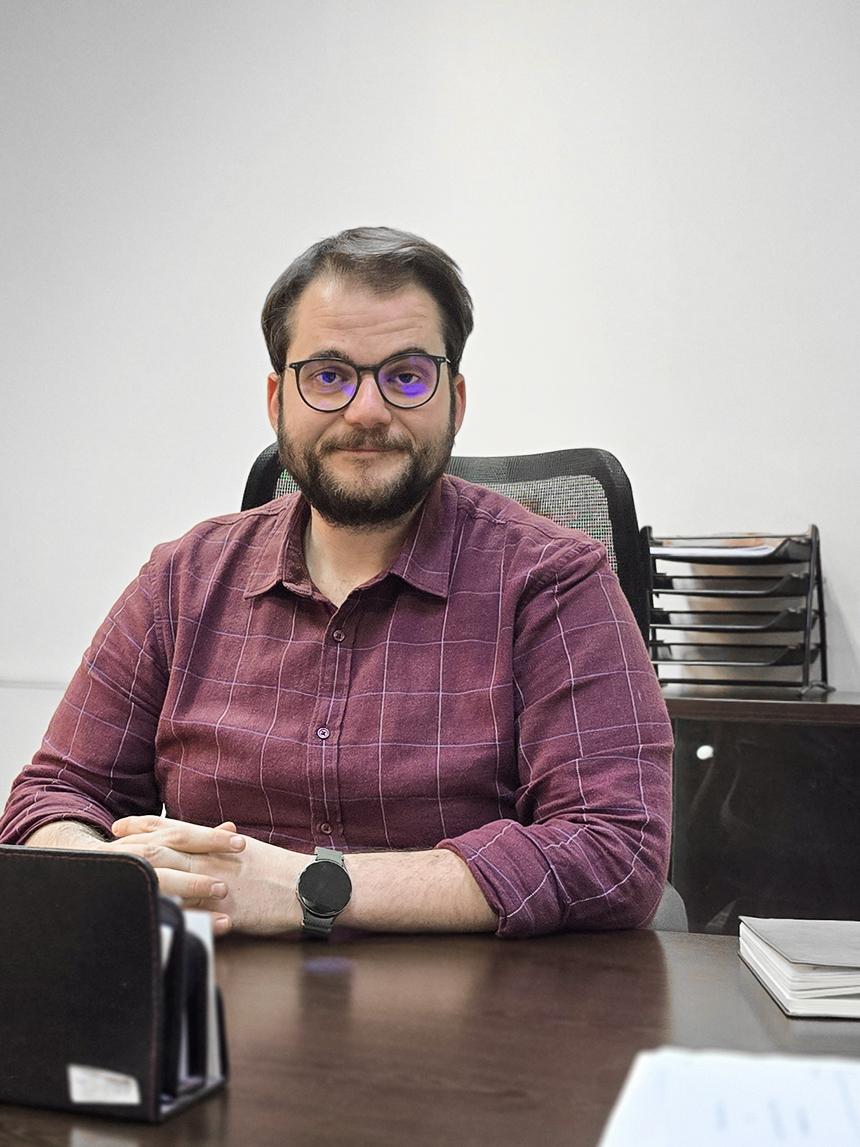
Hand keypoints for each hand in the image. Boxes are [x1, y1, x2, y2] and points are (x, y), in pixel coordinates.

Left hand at [109, 815, 306, 936]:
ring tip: (118, 876)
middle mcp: (214, 861)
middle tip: (108, 845)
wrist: (309, 887)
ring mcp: (219, 886)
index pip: (175, 828)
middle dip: (133, 846)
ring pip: (171, 876)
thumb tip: (213, 834)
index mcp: (220, 845)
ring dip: (143, 876)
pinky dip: (167, 912)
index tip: (121, 824)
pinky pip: (191, 914)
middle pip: (165, 848)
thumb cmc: (282, 869)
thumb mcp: (250, 850)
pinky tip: (146, 913)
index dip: (145, 825)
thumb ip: (225, 844)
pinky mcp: (227, 913)